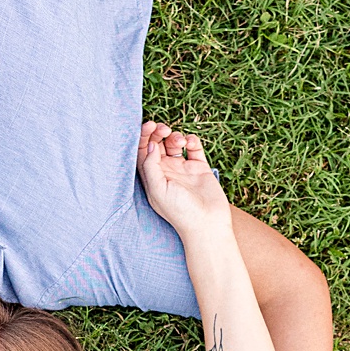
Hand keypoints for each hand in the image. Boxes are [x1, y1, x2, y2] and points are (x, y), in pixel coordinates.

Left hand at [138, 123, 231, 240]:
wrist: (207, 224)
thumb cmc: (179, 212)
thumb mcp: (158, 190)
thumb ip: (151, 166)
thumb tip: (150, 144)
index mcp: (152, 177)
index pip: (142, 152)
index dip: (143, 137)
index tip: (150, 126)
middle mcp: (165, 172)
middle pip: (157, 145)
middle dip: (158, 133)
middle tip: (163, 129)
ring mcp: (183, 169)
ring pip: (174, 144)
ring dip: (175, 136)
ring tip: (179, 141)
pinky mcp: (199, 168)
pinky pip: (194, 148)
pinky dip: (192, 140)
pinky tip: (190, 143)